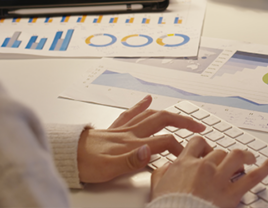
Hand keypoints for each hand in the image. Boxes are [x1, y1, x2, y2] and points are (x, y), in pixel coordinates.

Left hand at [77, 95, 205, 182]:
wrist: (68, 155)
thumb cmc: (87, 163)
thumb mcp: (109, 169)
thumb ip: (131, 160)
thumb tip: (149, 151)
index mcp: (132, 143)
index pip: (164, 141)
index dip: (180, 147)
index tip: (189, 155)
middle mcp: (131, 133)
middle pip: (162, 120)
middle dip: (183, 122)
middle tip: (198, 127)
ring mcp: (123, 128)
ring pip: (151, 115)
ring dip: (169, 113)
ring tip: (182, 115)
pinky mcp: (115, 128)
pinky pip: (131, 113)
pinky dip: (141, 105)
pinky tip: (147, 99)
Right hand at [150, 135, 267, 207]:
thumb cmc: (168, 207)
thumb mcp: (157, 187)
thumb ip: (162, 173)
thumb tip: (166, 167)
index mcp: (185, 162)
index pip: (198, 143)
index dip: (205, 146)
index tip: (207, 151)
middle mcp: (204, 166)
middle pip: (219, 151)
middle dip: (224, 156)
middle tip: (227, 164)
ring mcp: (219, 178)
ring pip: (236, 156)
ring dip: (244, 155)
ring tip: (248, 158)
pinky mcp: (232, 194)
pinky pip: (254, 176)